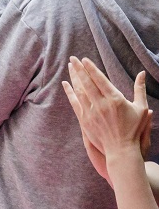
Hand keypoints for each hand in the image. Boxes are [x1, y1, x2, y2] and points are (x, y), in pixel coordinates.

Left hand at [63, 58, 151, 177]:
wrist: (121, 149)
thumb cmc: (134, 128)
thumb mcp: (141, 108)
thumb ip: (140, 89)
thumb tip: (142, 73)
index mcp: (115, 100)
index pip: (100, 80)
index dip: (91, 69)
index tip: (84, 59)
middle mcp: (101, 105)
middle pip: (87, 83)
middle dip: (79, 69)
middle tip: (73, 58)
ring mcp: (91, 113)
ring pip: (79, 91)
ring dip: (74, 78)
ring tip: (70, 67)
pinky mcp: (85, 120)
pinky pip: (75, 103)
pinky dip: (70, 93)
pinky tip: (66, 84)